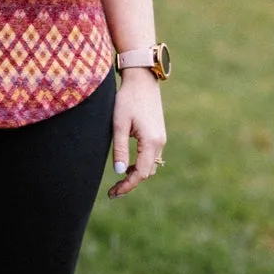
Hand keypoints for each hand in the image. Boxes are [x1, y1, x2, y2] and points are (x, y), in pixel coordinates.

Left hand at [107, 72, 166, 198]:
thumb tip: (119, 172)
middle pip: (147, 172)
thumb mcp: (119, 124)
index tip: (113, 193)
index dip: (127, 186)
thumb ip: (120, 148)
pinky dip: (140, 164)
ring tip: (118, 180)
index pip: (141, 173)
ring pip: (150, 165)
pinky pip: (151, 156)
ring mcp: (161, 138)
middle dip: (131, 183)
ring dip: (136, 174)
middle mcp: (160, 142)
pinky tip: (127, 165)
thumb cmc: (127, 99)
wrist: (142, 79)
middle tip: (113, 191)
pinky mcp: (158, 134)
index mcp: (151, 142)